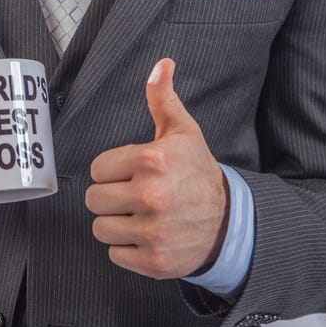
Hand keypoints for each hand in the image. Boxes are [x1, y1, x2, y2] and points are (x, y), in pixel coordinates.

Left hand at [85, 59, 229, 279]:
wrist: (231, 221)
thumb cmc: (198, 172)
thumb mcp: (183, 132)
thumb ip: (163, 99)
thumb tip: (161, 64)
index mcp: (152, 161)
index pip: (97, 169)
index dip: (112, 171)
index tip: (131, 173)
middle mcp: (151, 197)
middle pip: (93, 199)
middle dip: (110, 196)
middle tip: (134, 195)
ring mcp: (153, 232)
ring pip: (100, 228)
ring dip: (116, 223)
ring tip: (140, 216)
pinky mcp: (154, 261)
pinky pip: (114, 254)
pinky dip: (127, 248)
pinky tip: (147, 235)